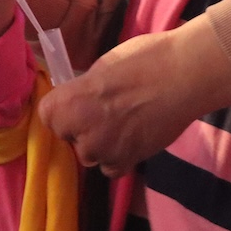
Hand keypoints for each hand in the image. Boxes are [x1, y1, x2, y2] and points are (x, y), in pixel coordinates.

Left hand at [39, 18, 230, 175]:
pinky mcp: (130, 161)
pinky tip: (132, 140)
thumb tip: (78, 99)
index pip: (47, 117)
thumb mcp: (99, 69)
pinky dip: (119, 158)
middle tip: (107, 112)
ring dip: (102, 145)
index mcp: (66, 104)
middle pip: (70, 138)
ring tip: (123, 125)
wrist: (183, 76)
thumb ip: (82, 91)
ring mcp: (106, 150)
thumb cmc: (140, 62)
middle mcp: (81, 132)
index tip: (78, 102)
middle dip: (83, 128)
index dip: (63, 110)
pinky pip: (112, 168)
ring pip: (91, 155)